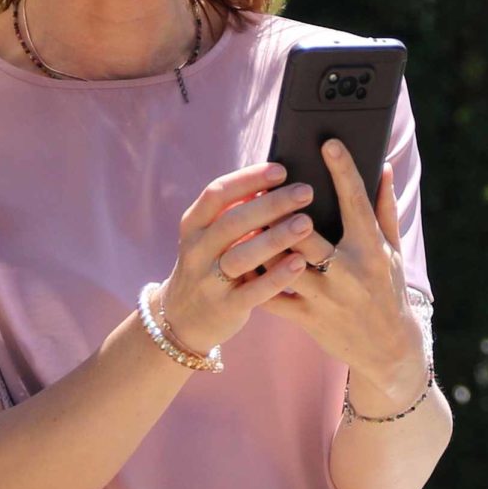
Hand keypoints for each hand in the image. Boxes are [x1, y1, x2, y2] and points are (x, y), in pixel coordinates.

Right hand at [156, 162, 316, 354]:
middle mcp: (197, 250)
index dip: (248, 179)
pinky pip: (253, 291)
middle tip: (305, 191)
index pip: (217, 193)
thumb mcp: (208, 236)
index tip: (281, 170)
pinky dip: (276, 276)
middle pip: (233, 222)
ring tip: (306, 223)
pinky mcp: (225, 307)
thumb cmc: (209, 265)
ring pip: (242, 256)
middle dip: (271, 204)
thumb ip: (234, 211)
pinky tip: (299, 262)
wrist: (181, 318)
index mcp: (193, 225)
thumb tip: (274, 178)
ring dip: (275, 238)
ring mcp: (208, 280)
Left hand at [261, 142, 421, 393]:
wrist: (387, 349)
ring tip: (241, 218)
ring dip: (261, 243)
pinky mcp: (308, 319)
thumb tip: (382, 166)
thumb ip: (384, 208)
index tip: (329, 144)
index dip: (343, 172)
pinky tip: (238, 257)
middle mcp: (348, 272)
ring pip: (283, 265)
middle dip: (284, 210)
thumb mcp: (392, 250)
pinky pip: (273, 296)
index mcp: (371, 249)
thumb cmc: (388, 288)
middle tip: (265, 184)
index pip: (356, 203)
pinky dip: (253, 278)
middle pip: (308, 234)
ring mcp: (326, 298)